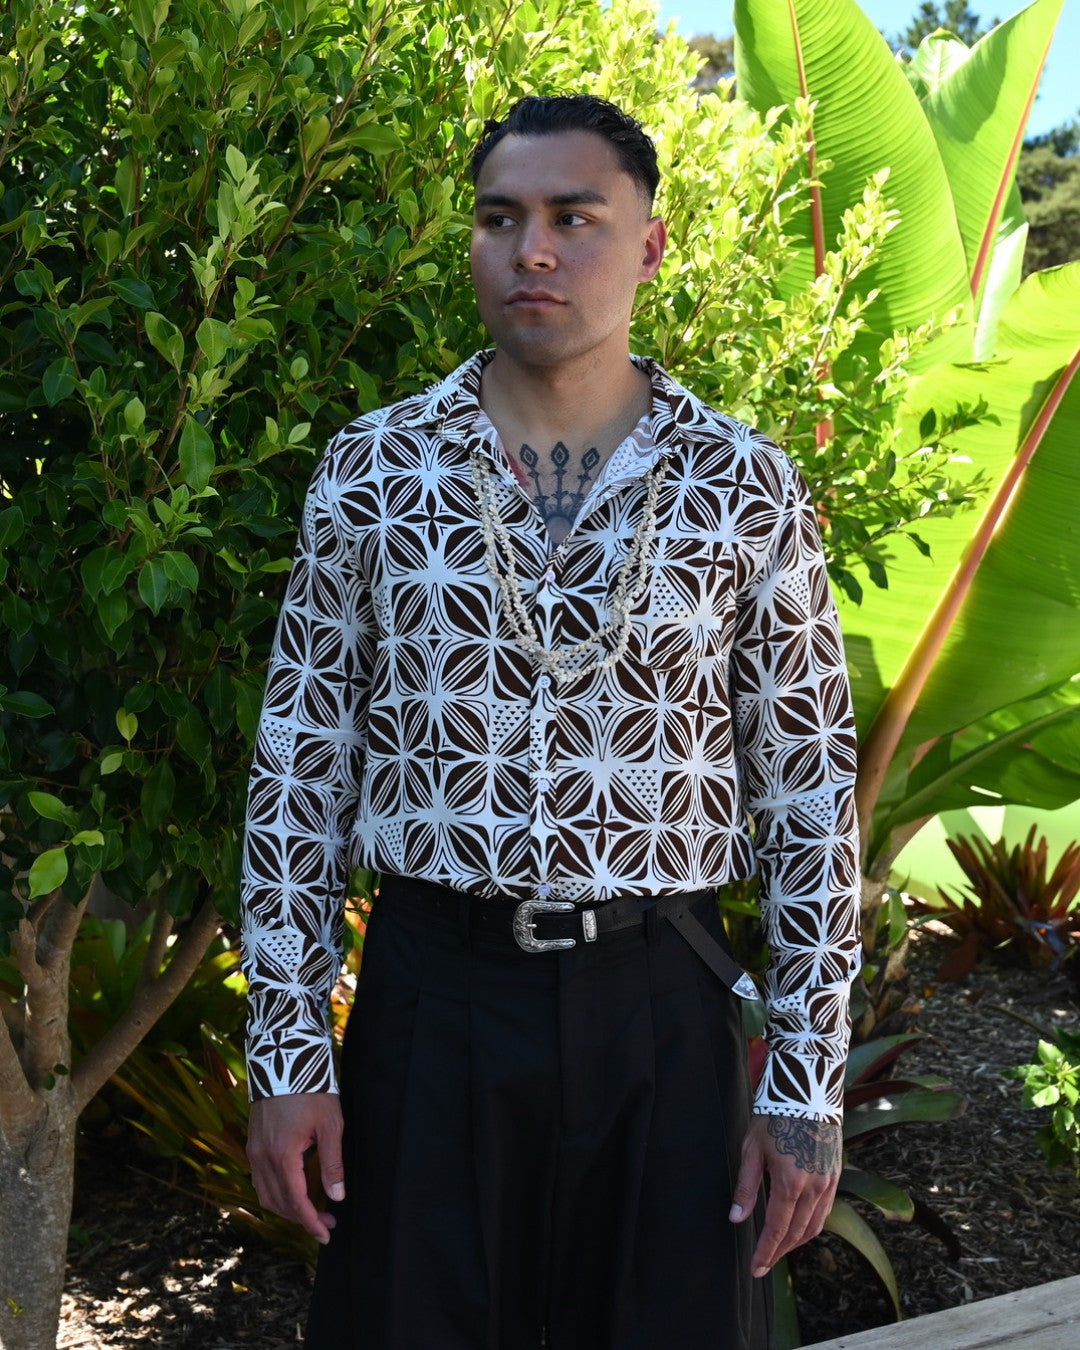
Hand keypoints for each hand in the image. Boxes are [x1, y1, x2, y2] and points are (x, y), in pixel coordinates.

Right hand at [247, 1092, 344, 1243]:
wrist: (282, 1059)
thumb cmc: (311, 1089)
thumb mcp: (330, 1125)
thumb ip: (332, 1164)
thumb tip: (336, 1197)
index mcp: (282, 1155)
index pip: (295, 1202)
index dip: (311, 1222)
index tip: (326, 1235)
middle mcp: (262, 1158)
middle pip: (279, 1203)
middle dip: (302, 1218)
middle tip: (327, 1223)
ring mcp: (254, 1151)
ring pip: (266, 1194)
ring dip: (288, 1208)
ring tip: (312, 1211)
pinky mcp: (252, 1143)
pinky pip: (260, 1180)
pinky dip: (276, 1193)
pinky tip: (294, 1191)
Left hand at [729, 1113, 841, 1277]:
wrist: (806, 1090)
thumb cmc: (774, 1115)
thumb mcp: (752, 1148)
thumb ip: (746, 1186)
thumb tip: (737, 1217)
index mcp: (791, 1182)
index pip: (777, 1229)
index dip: (766, 1252)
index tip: (755, 1268)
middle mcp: (814, 1187)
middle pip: (797, 1233)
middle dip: (779, 1251)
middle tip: (763, 1263)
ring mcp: (829, 1182)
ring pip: (814, 1225)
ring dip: (796, 1242)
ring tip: (778, 1249)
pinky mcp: (835, 1174)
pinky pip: (824, 1211)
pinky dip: (810, 1225)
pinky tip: (797, 1227)